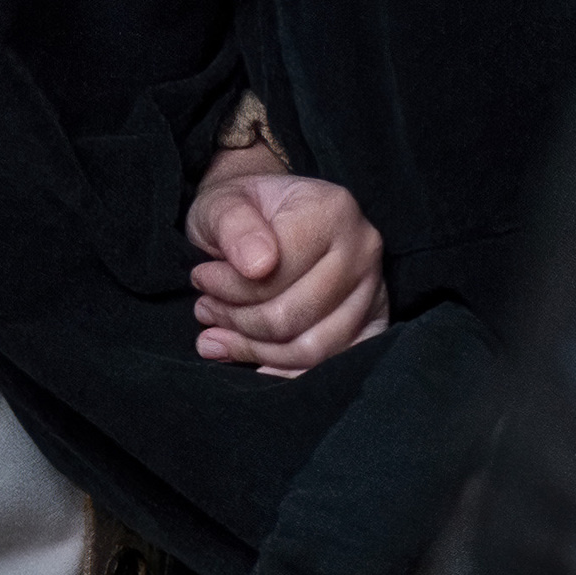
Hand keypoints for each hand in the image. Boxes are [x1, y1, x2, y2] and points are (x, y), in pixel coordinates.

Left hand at [186, 157, 385, 373]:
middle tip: (206, 309)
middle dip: (237, 321)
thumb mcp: (224, 202)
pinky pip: (328, 366)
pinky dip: (285, 372)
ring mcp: (373, 290)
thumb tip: (257, 266)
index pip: (276, 275)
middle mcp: (363, 249)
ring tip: (220, 333)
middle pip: (291, 317)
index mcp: (333, 210)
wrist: (274, 214)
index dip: (227, 287)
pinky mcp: (372, 323)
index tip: (202, 278)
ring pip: (309, 350)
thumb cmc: (246, 210)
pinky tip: (253, 360)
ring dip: (254, 351)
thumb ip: (234, 226)